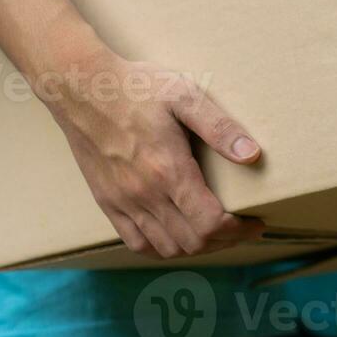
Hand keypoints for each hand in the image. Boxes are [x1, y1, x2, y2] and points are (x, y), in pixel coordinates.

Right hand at [46, 41, 265, 258]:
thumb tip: (252, 154)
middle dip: (224, 241)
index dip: (239, 231)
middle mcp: (144, 195)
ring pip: (166, 248)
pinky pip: (136, 243)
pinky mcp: (107, 202)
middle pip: (192, 242)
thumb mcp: (184, 96)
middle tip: (241, 227)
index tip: (255, 224)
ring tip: (215, 232)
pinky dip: (162, 248)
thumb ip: (220, 127)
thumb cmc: (136, 87)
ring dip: (196, 247)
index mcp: (168, 171)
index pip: (210, 224)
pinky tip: (177, 235)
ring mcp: (123, 202)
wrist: (81, 88)